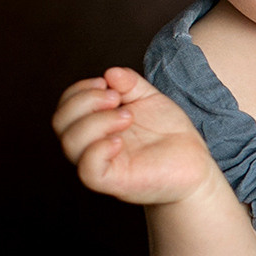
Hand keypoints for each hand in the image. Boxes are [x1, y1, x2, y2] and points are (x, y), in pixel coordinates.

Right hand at [52, 66, 216, 204]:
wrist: (195, 164)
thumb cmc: (169, 134)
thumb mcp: (149, 99)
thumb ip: (130, 84)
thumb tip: (110, 73)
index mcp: (95, 125)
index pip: (65, 107)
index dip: (78, 90)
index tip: (105, 82)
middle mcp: (92, 145)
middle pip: (60, 122)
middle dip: (84, 101)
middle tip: (116, 98)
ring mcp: (102, 164)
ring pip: (70, 144)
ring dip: (95, 121)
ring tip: (127, 116)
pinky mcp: (115, 182)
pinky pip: (88, 170)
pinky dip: (98, 150)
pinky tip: (120, 141)